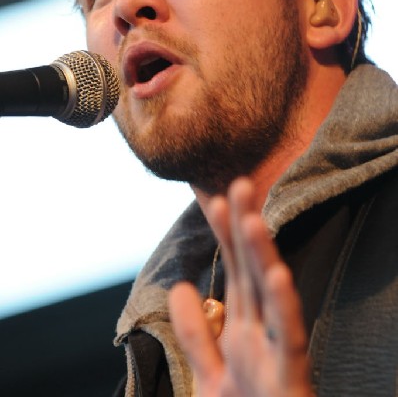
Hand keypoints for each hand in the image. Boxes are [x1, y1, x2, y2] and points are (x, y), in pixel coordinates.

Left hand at [169, 177, 313, 396]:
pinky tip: (276, 275)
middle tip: (237, 183)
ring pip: (271, 296)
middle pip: (252, 271)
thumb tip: (182, 286)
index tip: (213, 198)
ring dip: (262, 257)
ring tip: (250, 218)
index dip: (224, 235)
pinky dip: (283, 306)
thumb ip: (198, 333)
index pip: (233, 272)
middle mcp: (261, 332)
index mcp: (241, 329)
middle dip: (244, 228)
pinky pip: (287, 337)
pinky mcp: (291, 376)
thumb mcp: (210, 375)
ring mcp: (276, 352)